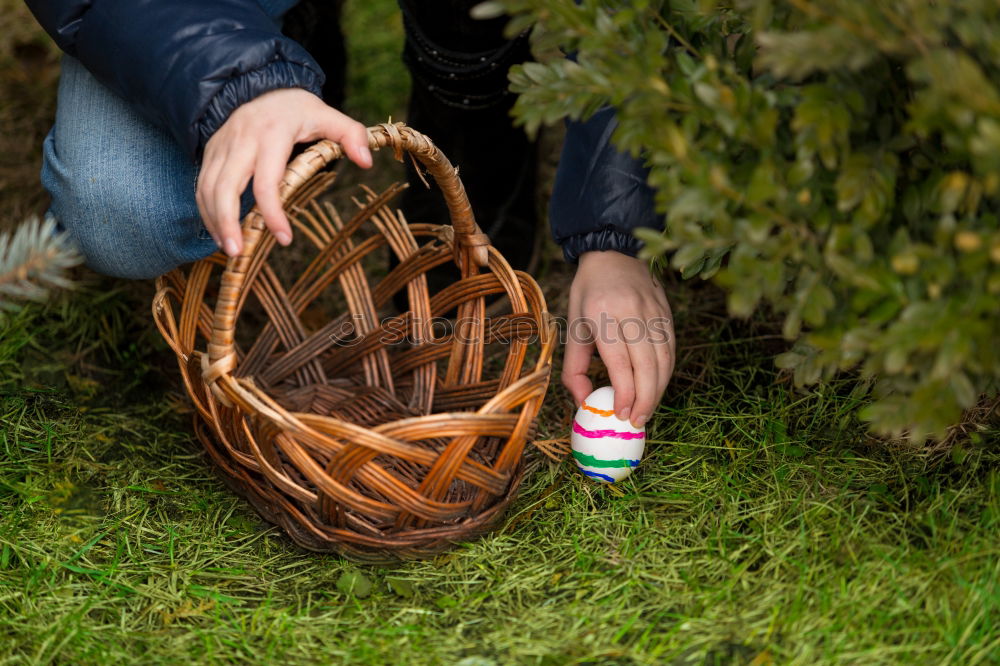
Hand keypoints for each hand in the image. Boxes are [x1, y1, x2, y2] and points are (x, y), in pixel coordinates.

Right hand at [196, 88, 372, 256]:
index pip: (267, 181)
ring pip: (208, 189)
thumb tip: (367, 161)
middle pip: (225, 188)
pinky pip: (202, 186)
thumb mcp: (326, 114)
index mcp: (271, 134)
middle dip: (228, 222)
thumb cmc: (294, 106)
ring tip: (230, 249)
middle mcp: (241, 142)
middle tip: (238, 253)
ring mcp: (221, 148)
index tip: (285, 239)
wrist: (256, 83)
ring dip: (215, 222)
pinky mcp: (210, 154)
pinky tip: (220, 233)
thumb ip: (350, 134)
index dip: (273, 213)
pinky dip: (207, 212)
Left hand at [562, 250, 674, 428]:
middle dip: (645, 399)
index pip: (620, 362)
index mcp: (603, 314)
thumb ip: (575, 368)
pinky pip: (671, 350)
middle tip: (637, 421)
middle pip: (647, 365)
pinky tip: (656, 388)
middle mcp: (632, 312)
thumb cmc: (588, 293)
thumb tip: (584, 403)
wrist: (614, 253)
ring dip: (658, 390)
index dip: (625, 392)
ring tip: (646, 411)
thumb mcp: (573, 327)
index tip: (622, 414)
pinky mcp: (667, 313)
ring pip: (664, 360)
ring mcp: (654, 311)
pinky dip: (666, 373)